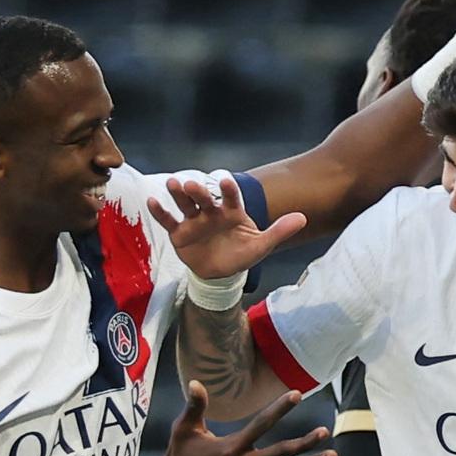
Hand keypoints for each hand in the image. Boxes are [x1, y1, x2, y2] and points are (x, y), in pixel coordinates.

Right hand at [145, 173, 308, 281]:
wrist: (220, 274)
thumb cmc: (241, 255)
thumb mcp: (261, 246)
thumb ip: (279, 231)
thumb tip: (303, 218)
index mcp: (232, 212)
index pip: (230, 198)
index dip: (227, 190)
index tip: (225, 181)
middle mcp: (211, 212)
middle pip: (203, 198)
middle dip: (198, 191)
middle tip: (191, 183)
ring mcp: (194, 221)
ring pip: (185, 204)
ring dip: (178, 194)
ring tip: (171, 184)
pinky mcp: (179, 233)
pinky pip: (169, 221)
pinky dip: (160, 212)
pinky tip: (152, 202)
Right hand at [149, 384, 333, 455]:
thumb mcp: (184, 429)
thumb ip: (195, 406)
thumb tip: (195, 382)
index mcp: (232, 448)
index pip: (262, 424)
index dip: (280, 408)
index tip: (298, 394)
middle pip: (282, 453)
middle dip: (305, 443)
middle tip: (324, 431)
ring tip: (332, 455)